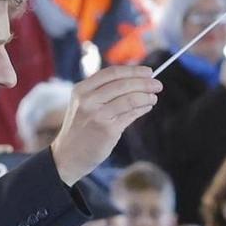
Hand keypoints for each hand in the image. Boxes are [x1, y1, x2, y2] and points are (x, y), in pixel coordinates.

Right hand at [48, 64, 162, 185]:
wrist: (68, 156)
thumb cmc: (80, 128)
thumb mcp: (84, 104)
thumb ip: (104, 92)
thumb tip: (137, 80)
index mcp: (81, 90)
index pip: (112, 73)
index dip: (133, 70)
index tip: (148, 72)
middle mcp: (88, 100)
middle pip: (123, 84)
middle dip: (145, 83)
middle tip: (158, 85)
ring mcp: (97, 115)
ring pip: (130, 99)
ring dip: (146, 97)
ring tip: (153, 98)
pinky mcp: (107, 130)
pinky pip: (131, 115)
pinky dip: (142, 109)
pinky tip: (147, 107)